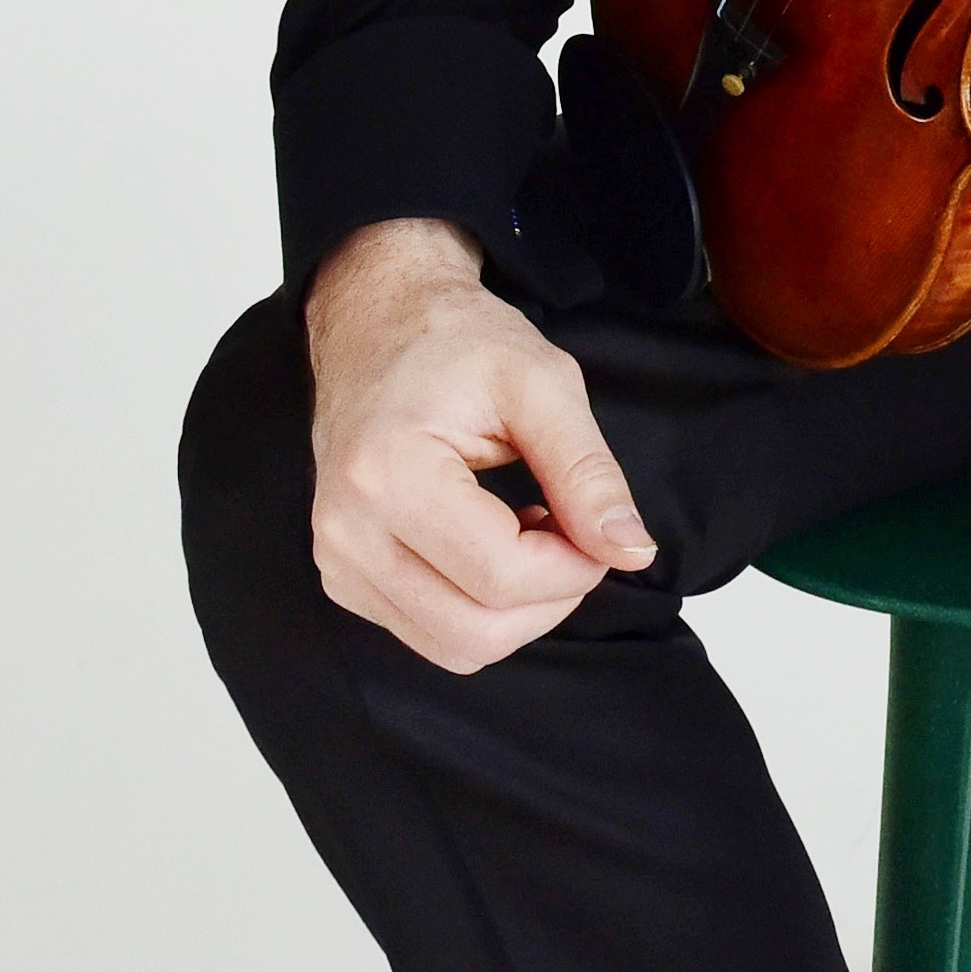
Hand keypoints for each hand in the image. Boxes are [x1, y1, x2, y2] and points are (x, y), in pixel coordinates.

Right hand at [304, 218, 656, 672]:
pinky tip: (496, 542)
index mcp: (387, 475)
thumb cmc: (458, 341)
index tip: (601, 526)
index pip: (501, 576)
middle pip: (476, 631)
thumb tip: (631, 551)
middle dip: (551, 596)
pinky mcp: (345, 579)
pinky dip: (482, 607)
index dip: (574, 566)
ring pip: (456, 647)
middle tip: (577, 532)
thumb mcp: (544, 383)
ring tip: (534, 529)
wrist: (379, 324)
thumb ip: (588, 472)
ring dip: (519, 608)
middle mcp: (347, 532)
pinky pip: (431, 634)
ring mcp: (339, 562)